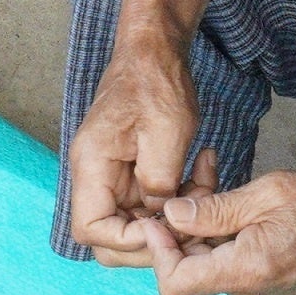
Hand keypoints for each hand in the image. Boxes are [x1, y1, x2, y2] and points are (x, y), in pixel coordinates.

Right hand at [68, 40, 200, 265]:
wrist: (154, 53)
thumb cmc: (156, 83)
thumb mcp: (167, 132)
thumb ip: (160, 181)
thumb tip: (161, 215)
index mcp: (92, 166)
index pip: (91, 230)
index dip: (127, 241)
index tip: (164, 227)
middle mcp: (95, 177)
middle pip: (107, 238)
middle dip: (151, 238)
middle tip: (188, 222)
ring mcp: (113, 178)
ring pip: (134, 224)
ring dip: (171, 218)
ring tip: (203, 187)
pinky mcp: (131, 175)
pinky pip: (150, 205)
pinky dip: (178, 200)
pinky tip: (202, 175)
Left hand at [142, 172, 295, 294]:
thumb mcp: (270, 194)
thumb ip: (215, 210)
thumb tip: (171, 215)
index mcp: (245, 271)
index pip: (173, 284)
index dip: (157, 251)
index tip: (159, 216)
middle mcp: (247, 291)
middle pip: (186, 271)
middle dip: (178, 230)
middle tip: (191, 185)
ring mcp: (257, 291)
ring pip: (206, 263)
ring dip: (200, 227)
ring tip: (213, 181)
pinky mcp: (266, 283)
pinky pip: (228, 261)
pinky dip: (222, 233)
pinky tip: (233, 200)